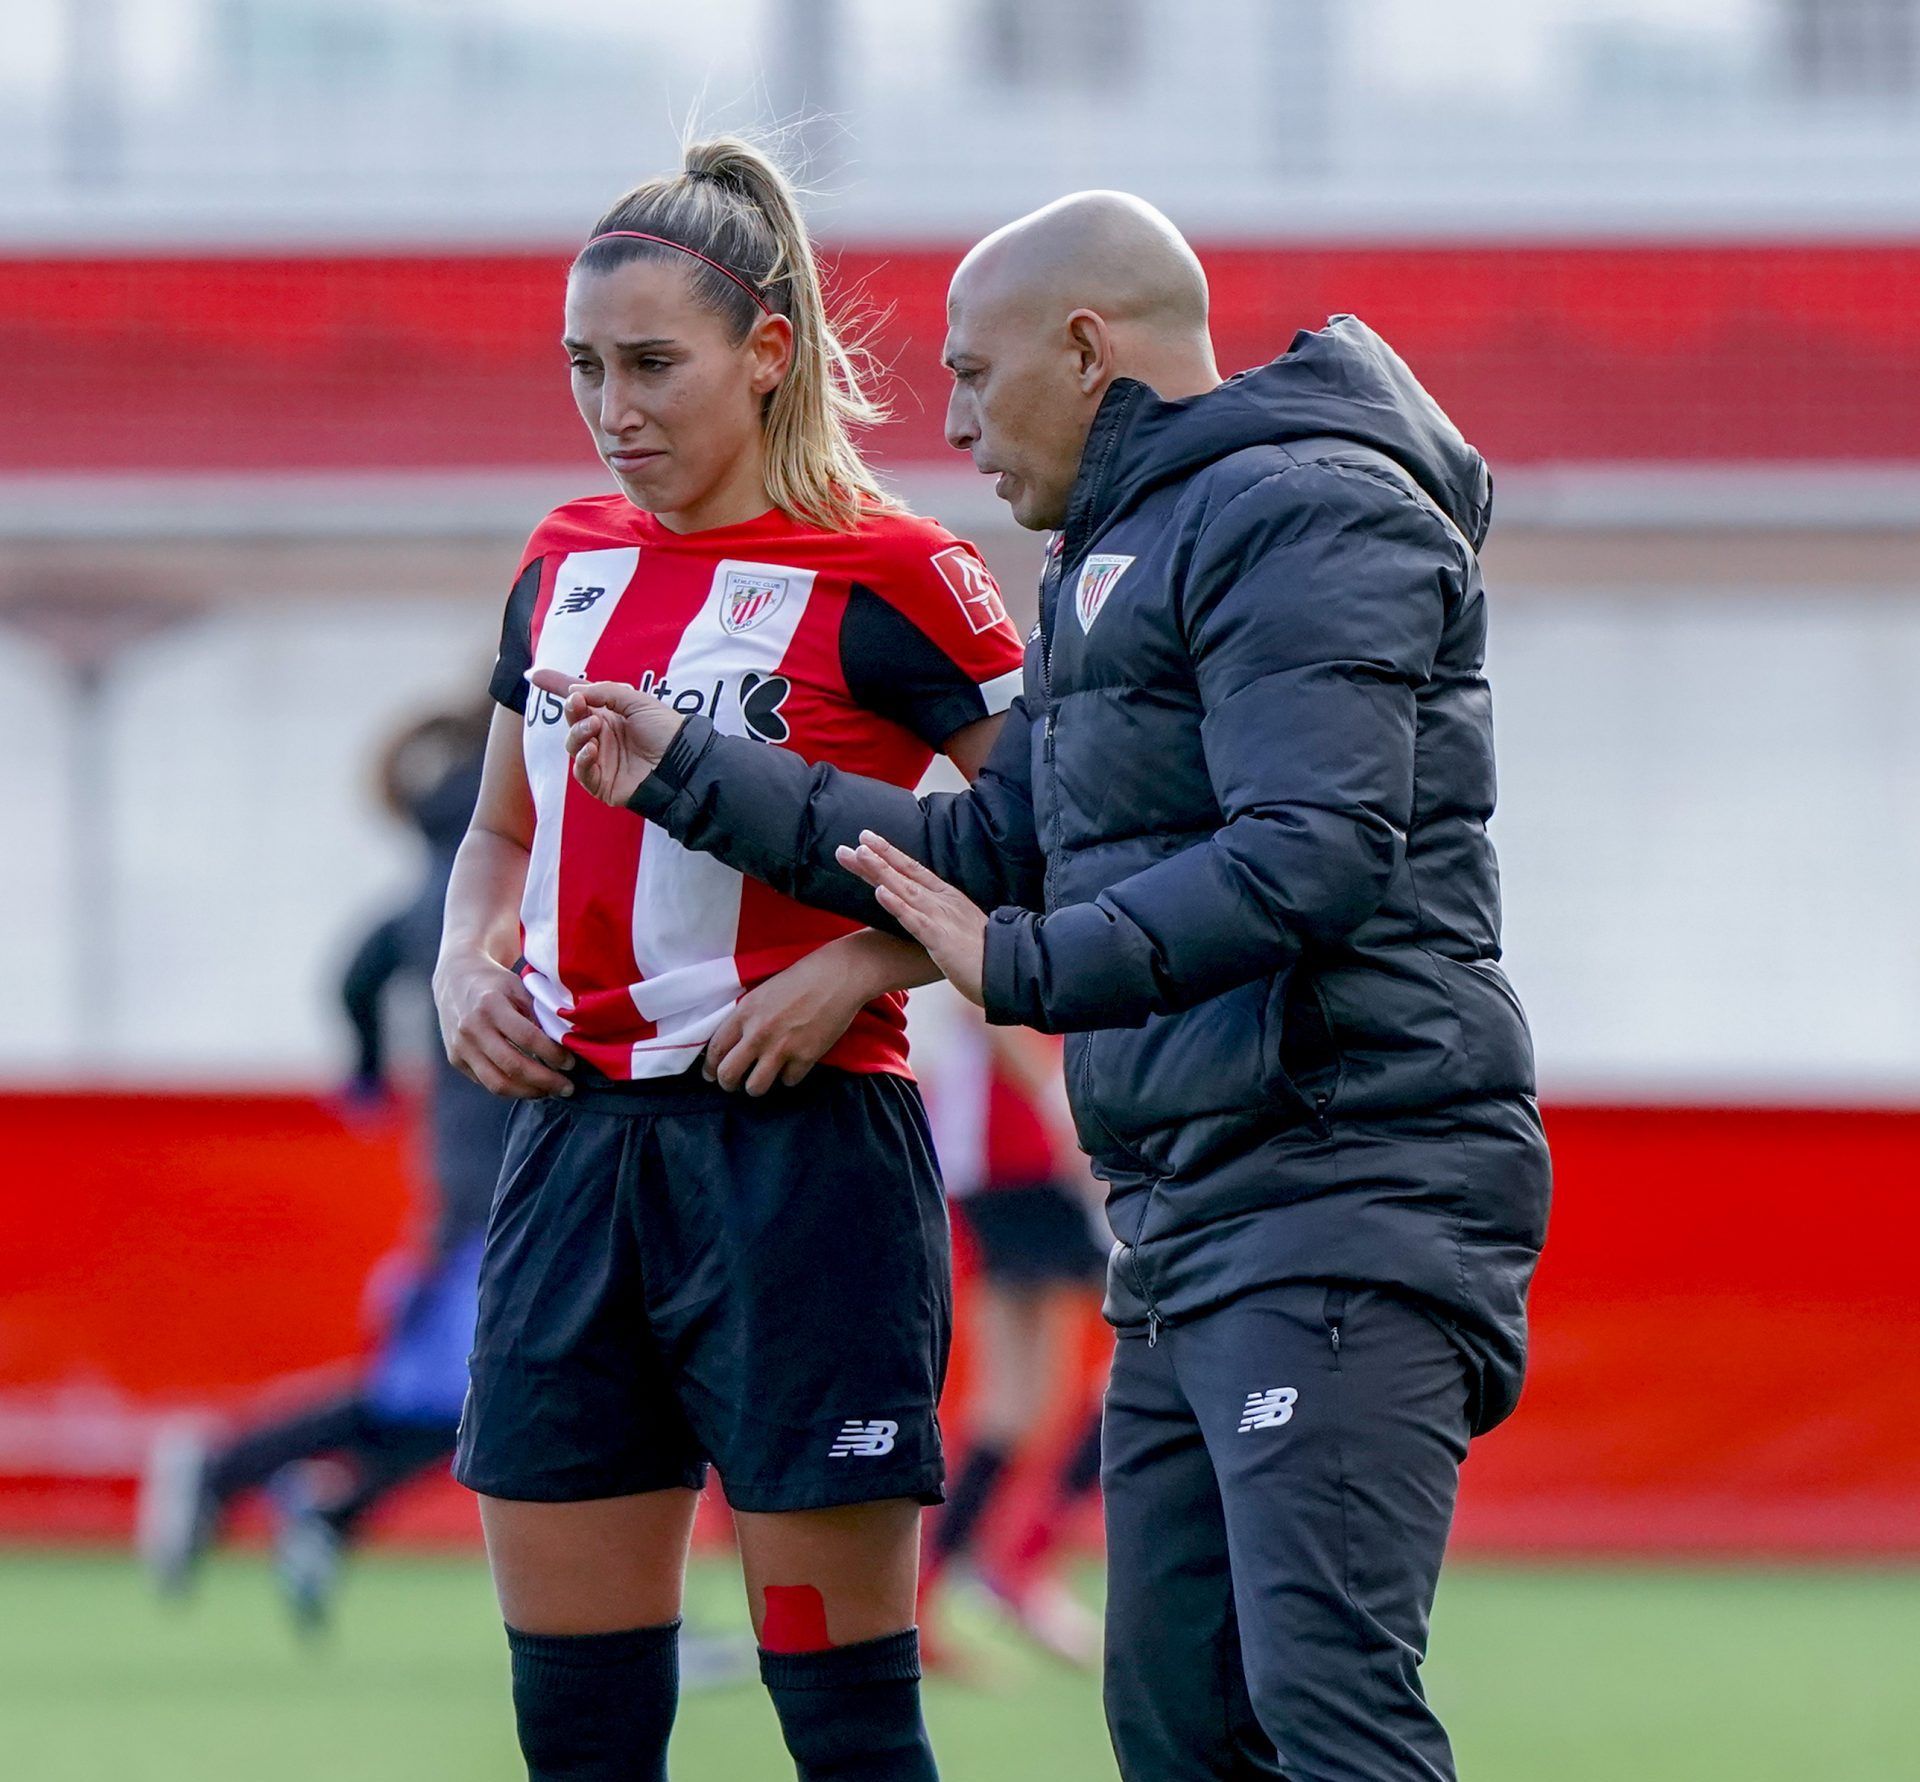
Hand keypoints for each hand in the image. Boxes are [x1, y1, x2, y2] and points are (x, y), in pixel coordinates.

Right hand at [433, 949, 576, 1098]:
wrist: (454, 980)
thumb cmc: (494, 984)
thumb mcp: (518, 987)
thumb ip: (537, 1014)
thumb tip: (564, 1044)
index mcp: (491, 1005)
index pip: (528, 1037)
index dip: (552, 1054)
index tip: (570, 1063)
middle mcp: (472, 1028)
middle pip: (513, 1066)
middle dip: (545, 1081)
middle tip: (566, 1087)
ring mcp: (461, 1047)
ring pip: (497, 1083)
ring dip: (528, 1092)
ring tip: (549, 1091)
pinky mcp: (455, 1059)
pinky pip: (485, 1082)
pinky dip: (511, 1088)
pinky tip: (528, 1086)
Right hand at [526, 667, 685, 806]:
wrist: (682, 762)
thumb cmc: (666, 730)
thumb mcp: (637, 701)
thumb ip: (605, 692)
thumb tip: (574, 692)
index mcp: (611, 714)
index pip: (580, 699)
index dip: (557, 686)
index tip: (534, 675)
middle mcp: (603, 735)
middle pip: (573, 720)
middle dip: (571, 709)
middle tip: (579, 703)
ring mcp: (601, 759)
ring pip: (572, 744)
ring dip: (578, 733)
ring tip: (595, 728)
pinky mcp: (602, 782)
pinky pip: (580, 771)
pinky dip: (582, 759)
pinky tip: (593, 750)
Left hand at [704, 948, 874, 1094]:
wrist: (838, 975)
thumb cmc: (801, 977)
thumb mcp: (763, 992)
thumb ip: (746, 1017)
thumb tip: (734, 1042)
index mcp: (744, 1013)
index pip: (715, 1049)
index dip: (710, 1067)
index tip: (711, 1074)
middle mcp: (758, 1033)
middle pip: (728, 1075)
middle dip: (728, 1084)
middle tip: (733, 1084)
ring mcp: (782, 1048)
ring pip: (755, 1087)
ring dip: (757, 1086)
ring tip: (763, 1079)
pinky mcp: (806, 1057)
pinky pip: (788, 1081)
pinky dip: (789, 1076)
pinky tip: (793, 1065)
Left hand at [836, 831, 987, 1005]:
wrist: (1011, 972)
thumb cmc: (985, 956)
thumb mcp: (961, 928)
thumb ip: (943, 917)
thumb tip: (926, 914)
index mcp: (948, 898)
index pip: (913, 870)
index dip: (889, 854)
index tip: (866, 840)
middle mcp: (944, 902)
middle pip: (905, 873)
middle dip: (878, 855)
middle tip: (856, 839)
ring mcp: (942, 919)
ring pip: (906, 890)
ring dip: (881, 871)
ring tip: (860, 854)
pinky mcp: (941, 940)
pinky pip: (914, 920)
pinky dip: (896, 905)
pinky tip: (879, 892)